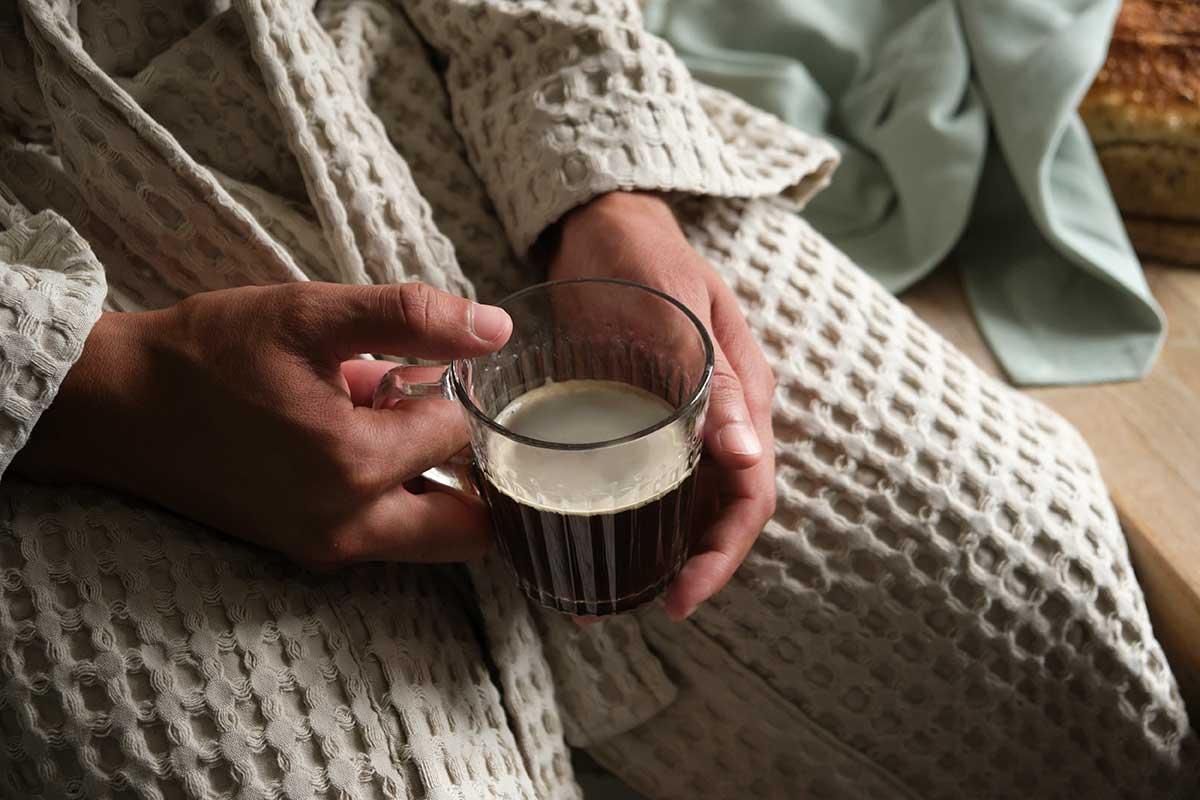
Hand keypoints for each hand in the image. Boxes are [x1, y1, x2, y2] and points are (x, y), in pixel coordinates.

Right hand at [12, 282, 512, 567]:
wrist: (115, 405)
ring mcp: (324, 549)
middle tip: (436, 415)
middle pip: (469, 528)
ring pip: (428, 537)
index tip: (415, 367)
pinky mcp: (302, 552)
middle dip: (473, 472)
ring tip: (386, 424)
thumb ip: (412, 319)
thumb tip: (497, 328)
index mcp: (356, 466)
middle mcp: (349, 527)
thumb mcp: (311, 315)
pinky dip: (389, 497)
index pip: (460, 434)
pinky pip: (382, 537)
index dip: (449, 392)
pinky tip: (347, 443)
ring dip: (432, 486)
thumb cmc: (209, 353)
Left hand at [549, 192, 776, 619]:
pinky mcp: (644, 417)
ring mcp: (681, 419)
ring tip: (602, 595)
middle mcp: (719, 417)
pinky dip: (624, 514)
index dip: (722, 554)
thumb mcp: (676, 308)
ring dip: (653, 551)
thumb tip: (749, 457)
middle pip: (720, 511)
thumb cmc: (641, 255)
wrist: (601, 222)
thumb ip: (712, 377)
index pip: (750, 494)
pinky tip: (584, 538)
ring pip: (683, 503)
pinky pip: (644, 477)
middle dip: (688, 568)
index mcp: (741, 394)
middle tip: (635, 607)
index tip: (680, 596)